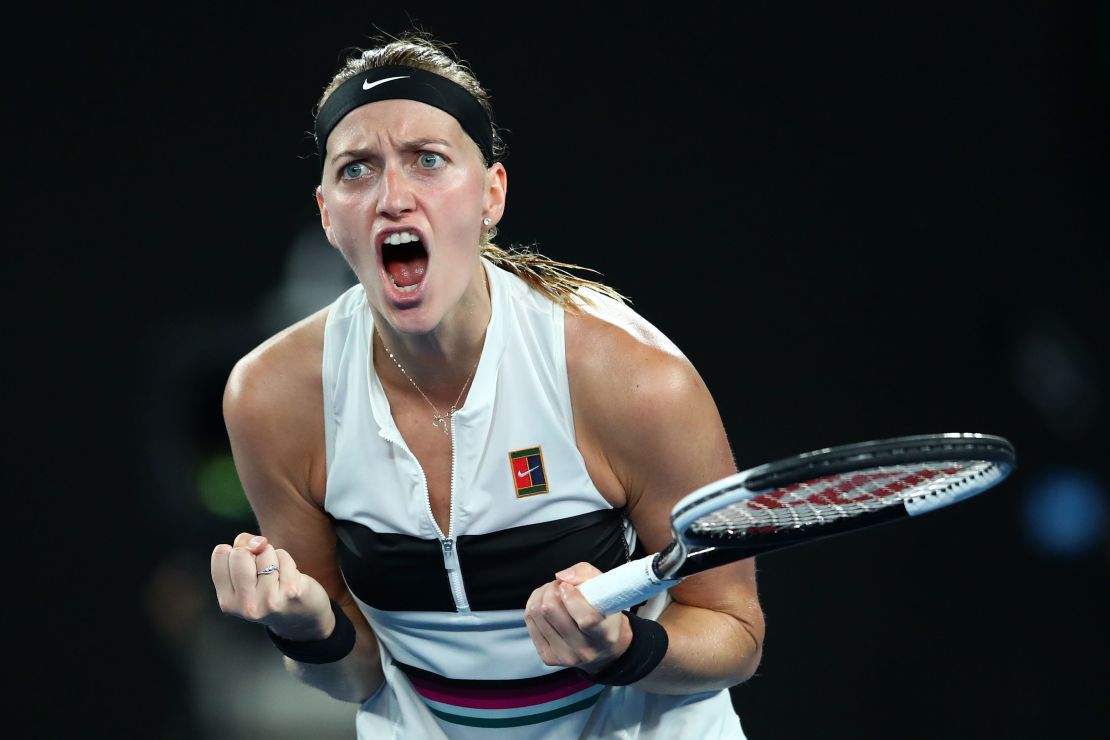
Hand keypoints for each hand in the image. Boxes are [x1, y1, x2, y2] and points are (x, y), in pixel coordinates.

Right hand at [210, 533, 334, 640]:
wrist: (302, 620)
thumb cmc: (270, 591)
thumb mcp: (246, 578)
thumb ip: (242, 552)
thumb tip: (258, 542)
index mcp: (227, 601)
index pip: (221, 554)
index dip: (236, 550)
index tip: (247, 565)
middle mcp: (245, 604)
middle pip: (240, 553)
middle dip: (254, 552)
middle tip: (263, 569)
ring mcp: (268, 599)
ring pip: (264, 551)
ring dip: (273, 557)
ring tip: (277, 576)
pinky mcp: (290, 591)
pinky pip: (283, 556)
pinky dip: (287, 561)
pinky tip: (290, 578)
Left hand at [524, 562, 631, 673]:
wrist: (603, 647)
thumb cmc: (605, 613)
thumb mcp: (606, 588)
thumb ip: (586, 574)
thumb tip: (561, 577)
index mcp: (604, 635)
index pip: (586, 619)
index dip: (572, 596)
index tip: (568, 585)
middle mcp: (584, 650)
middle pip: (551, 610)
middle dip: (552, 589)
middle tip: (561, 585)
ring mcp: (564, 656)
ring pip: (536, 613)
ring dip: (542, 594)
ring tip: (554, 593)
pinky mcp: (548, 658)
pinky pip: (529, 620)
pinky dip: (534, 604)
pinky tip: (545, 603)